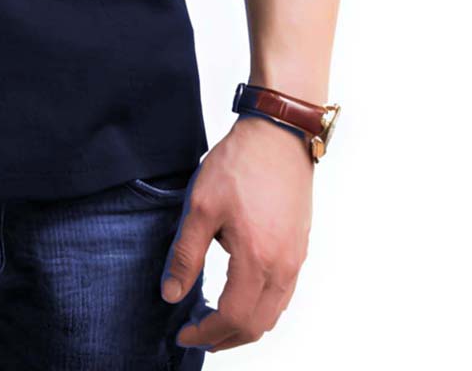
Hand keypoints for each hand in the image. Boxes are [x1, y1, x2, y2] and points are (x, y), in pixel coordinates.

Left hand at [163, 114, 312, 352]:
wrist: (278, 136)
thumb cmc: (238, 165)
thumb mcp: (200, 205)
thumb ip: (186, 254)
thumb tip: (172, 294)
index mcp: (257, 260)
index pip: (232, 318)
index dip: (206, 333)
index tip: (183, 332)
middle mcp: (283, 267)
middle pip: (256, 326)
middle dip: (225, 337)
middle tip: (196, 332)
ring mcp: (296, 259)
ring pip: (273, 314)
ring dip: (244, 325)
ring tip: (213, 318)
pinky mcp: (299, 247)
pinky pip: (283, 294)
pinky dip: (261, 307)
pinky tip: (240, 295)